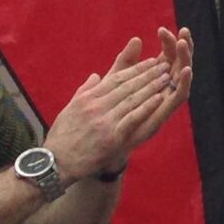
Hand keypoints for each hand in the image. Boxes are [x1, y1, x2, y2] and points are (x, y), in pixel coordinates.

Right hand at [44, 29, 192, 180]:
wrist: (56, 162)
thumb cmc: (63, 137)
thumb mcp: (69, 109)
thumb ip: (85, 91)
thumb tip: (96, 75)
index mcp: (87, 98)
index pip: (116, 79)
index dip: (135, 69)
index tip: (150, 61)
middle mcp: (95, 106)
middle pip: (126, 86)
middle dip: (148, 74)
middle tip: (164, 65)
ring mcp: (104, 121)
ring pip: (132, 99)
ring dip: (151, 87)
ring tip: (166, 78)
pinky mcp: (111, 136)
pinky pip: (132, 118)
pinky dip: (147, 107)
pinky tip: (160, 98)